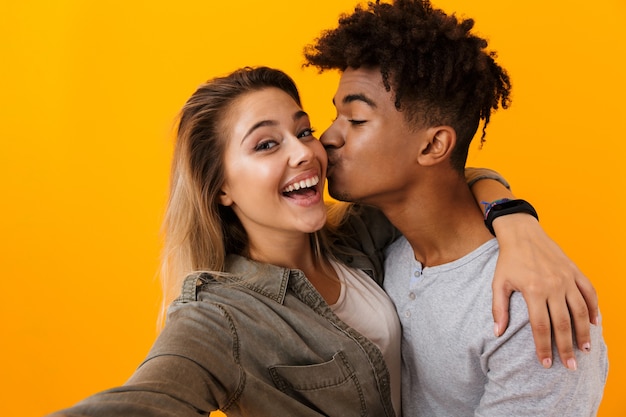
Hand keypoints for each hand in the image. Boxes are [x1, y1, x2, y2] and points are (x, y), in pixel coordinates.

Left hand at [491, 213, 597, 369]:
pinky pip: (589, 292)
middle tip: (570, 366)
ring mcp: (566, 278)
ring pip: (581, 310)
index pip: (541, 326)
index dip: (544, 347)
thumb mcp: (498, 283)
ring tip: (585, 350)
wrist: (522, 233)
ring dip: (584, 332)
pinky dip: (594, 308)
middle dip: (567, 347)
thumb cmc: (508, 260)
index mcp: (533, 290)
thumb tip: (497, 333)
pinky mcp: (575, 271)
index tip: (547, 363)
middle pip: (563, 323)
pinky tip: (595, 323)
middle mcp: (553, 285)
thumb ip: (498, 308)